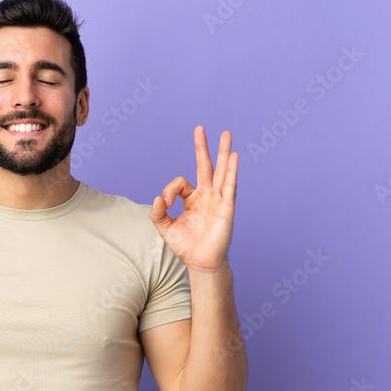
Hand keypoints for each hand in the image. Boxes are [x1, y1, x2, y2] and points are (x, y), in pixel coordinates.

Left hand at [148, 126, 237, 273]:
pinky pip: (229, 185)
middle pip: (205, 166)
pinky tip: (234, 156)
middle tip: (199, 128)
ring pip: (221, 171)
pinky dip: (231, 170)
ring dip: (223, 152)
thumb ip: (157, 214)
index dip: (170, 191)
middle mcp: (207, 196)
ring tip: (226, 134)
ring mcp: (218, 199)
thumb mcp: (166, 228)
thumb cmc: (186, 246)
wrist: (201, 262)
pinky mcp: (226, 207)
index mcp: (193, 199)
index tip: (165, 204)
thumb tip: (156, 198)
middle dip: (202, 147)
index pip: (180, 183)